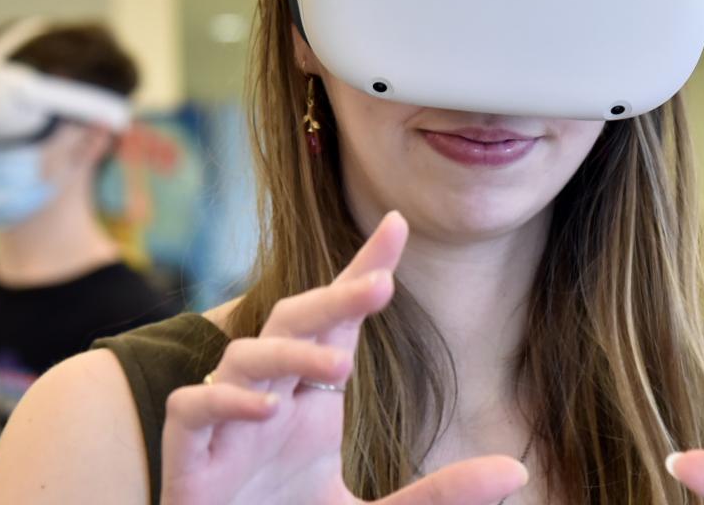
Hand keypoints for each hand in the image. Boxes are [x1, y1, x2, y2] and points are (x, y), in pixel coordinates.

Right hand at [159, 212, 526, 504]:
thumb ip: (440, 497)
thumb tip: (515, 472)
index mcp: (311, 402)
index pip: (336, 321)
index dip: (360, 270)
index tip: (398, 224)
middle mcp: (269, 400)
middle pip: (294, 323)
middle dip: (333, 298)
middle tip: (382, 286)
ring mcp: (226, 425)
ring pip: (244, 355)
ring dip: (289, 354)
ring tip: (340, 367)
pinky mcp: (188, 458)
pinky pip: (191, 408)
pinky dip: (222, 400)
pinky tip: (264, 409)